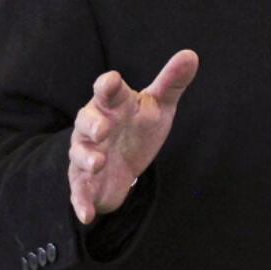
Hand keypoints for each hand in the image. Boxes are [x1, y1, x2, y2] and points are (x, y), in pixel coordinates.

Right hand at [68, 50, 198, 223]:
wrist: (125, 162)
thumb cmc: (139, 124)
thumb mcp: (159, 105)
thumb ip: (172, 82)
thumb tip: (191, 54)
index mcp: (113, 104)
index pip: (107, 90)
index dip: (108, 85)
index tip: (111, 81)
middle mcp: (94, 126)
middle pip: (86, 120)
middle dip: (92, 124)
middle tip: (103, 128)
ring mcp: (86, 154)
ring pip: (79, 154)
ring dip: (86, 158)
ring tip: (99, 162)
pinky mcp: (84, 181)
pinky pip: (78, 192)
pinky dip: (80, 202)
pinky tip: (86, 215)